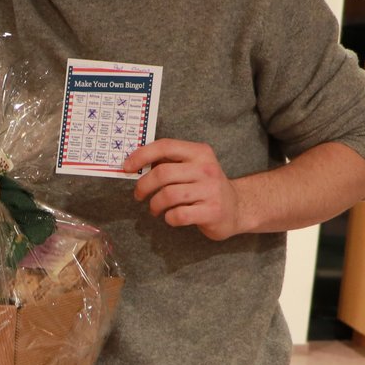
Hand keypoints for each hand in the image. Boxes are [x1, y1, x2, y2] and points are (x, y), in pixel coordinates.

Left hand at [124, 139, 243, 240]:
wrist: (237, 208)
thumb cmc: (206, 187)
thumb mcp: (193, 166)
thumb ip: (169, 162)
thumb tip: (135, 163)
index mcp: (199, 152)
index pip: (165, 146)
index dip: (142, 155)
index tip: (127, 167)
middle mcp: (206, 168)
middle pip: (162, 173)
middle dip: (143, 186)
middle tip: (139, 195)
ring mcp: (211, 190)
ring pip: (168, 195)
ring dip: (154, 204)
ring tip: (155, 209)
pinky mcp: (212, 211)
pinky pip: (178, 215)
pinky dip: (168, 218)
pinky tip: (171, 217)